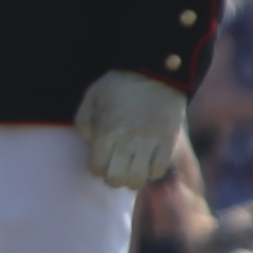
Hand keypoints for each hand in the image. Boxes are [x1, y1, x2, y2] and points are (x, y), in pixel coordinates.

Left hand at [74, 71, 192, 192]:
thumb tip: (89, 144)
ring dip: (133, 178)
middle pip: (116, 180)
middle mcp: (127, 141)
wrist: (155, 71)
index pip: (96, 168)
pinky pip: (159, 171)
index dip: (97, 168)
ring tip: (132, 168)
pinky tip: (148, 161)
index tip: (101, 161)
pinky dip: (152, 171)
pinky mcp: (168, 141)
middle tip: (116, 168)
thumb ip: (84, 121)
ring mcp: (149, 143)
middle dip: (113, 178)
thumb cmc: (120, 83)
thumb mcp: (93, 95)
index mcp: (106, 131)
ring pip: (138, 180)